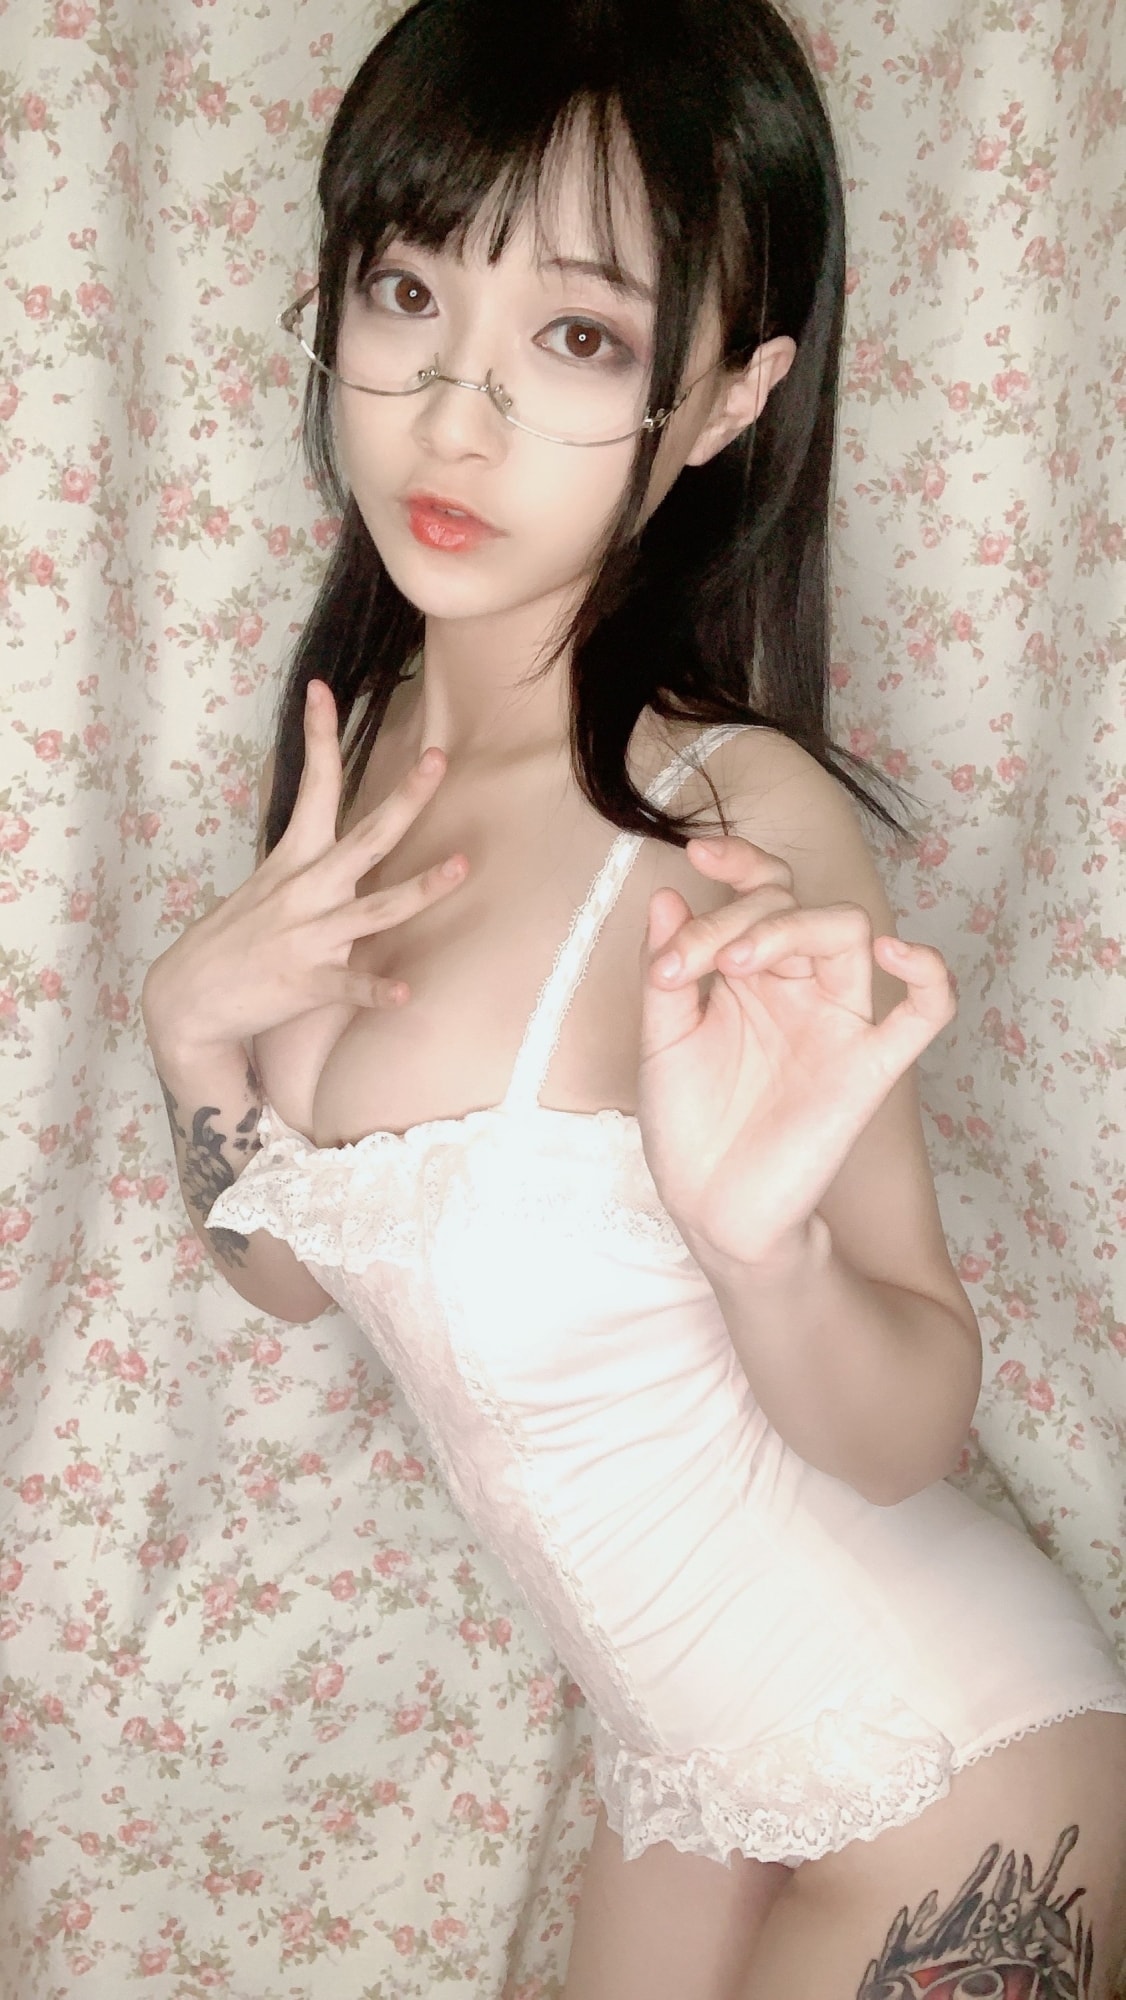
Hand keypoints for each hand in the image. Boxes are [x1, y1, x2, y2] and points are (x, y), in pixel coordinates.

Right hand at [141, 680, 468, 1056]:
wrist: (186, 1001)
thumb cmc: (233, 941)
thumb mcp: (267, 888)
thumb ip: (311, 866)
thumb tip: (342, 843)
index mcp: (295, 860)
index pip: (313, 786)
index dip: (319, 736)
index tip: (323, 688)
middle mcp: (306, 891)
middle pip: (366, 838)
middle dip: (405, 799)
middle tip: (438, 759)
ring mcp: (307, 937)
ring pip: (373, 910)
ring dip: (419, 890)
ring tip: (461, 867)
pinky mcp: (305, 982)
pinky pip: (349, 985)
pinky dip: (377, 990)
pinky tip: (406, 993)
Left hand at [636, 834, 956, 1268]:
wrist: (709, 1209)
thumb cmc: (688, 1125)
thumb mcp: (661, 1039)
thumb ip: (667, 968)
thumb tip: (669, 895)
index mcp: (752, 973)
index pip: (765, 891)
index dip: (740, 861)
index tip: (697, 854)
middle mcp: (798, 987)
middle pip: (796, 905)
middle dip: (740, 913)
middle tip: (690, 961)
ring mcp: (837, 1023)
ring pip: (850, 934)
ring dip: (792, 927)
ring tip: (736, 961)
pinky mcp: (868, 1068)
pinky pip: (926, 1013)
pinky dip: (928, 974)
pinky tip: (894, 952)